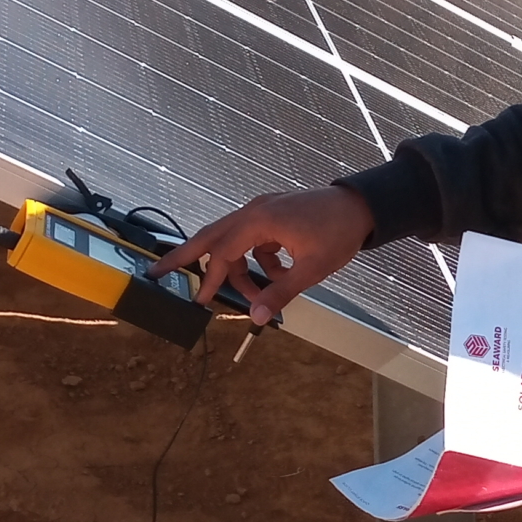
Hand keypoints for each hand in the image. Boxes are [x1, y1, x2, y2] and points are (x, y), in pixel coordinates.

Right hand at [156, 185, 373, 323]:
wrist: (363, 206)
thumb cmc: (339, 233)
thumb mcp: (311, 268)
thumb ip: (280, 292)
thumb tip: (255, 316)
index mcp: (260, 220)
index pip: (223, 252)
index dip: (211, 279)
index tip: (200, 301)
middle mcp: (255, 211)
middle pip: (211, 235)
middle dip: (185, 255)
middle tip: (157, 271)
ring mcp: (263, 210)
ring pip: (232, 239)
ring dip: (237, 268)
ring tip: (253, 293)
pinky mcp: (272, 214)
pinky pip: (253, 240)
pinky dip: (257, 260)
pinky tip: (278, 274)